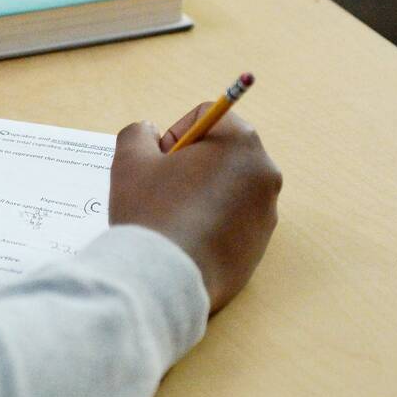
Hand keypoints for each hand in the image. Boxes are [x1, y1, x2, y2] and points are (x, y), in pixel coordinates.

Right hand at [110, 103, 281, 312]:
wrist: (166, 280)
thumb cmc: (150, 214)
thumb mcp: (130, 161)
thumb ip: (138, 134)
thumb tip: (149, 132)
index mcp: (239, 143)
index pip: (208, 116)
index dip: (175, 134)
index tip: (159, 162)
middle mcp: (264, 173)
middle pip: (221, 153)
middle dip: (191, 165)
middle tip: (162, 190)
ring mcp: (267, 212)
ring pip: (227, 188)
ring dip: (200, 194)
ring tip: (172, 219)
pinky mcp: (260, 245)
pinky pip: (233, 221)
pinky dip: (211, 223)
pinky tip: (185, 240)